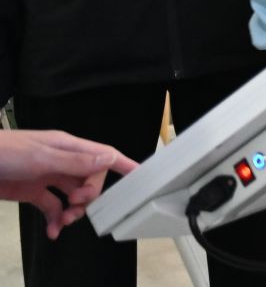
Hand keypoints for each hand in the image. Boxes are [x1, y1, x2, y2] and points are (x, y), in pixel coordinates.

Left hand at [0, 130, 138, 236]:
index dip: (123, 165)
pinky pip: (52, 207)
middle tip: (75, 205)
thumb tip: (108, 160)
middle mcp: (62, 161)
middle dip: (87, 197)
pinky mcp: (34, 191)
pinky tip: (52, 231)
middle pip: (90, 180)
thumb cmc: (6, 153)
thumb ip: (76, 161)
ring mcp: (48, 177)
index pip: (103, 155)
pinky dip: (55, 220)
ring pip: (72, 196)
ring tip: (62, 222)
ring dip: (72, 211)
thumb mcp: (42, 157)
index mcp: (69, 148)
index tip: (140, 175)